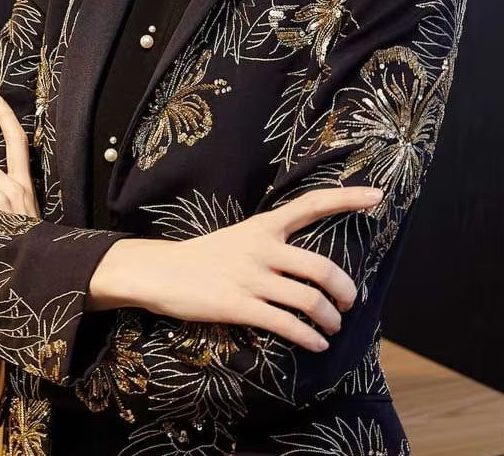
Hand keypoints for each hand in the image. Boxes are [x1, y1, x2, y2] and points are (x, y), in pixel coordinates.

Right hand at [89, 186, 383, 352]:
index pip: (311, 205)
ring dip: (330, 319)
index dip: (346, 199)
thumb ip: (272, 242)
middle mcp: (262, 248)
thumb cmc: (205, 255)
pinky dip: (309, 338)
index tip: (377, 196)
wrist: (163, 271)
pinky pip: (286, 324)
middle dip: (345, 290)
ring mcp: (251, 277)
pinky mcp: (239, 306)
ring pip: (308, 301)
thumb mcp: (240, 236)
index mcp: (263, 225)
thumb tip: (307, 263)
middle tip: (350, 302)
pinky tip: (316, 344)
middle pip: (321, 268)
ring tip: (333, 327)